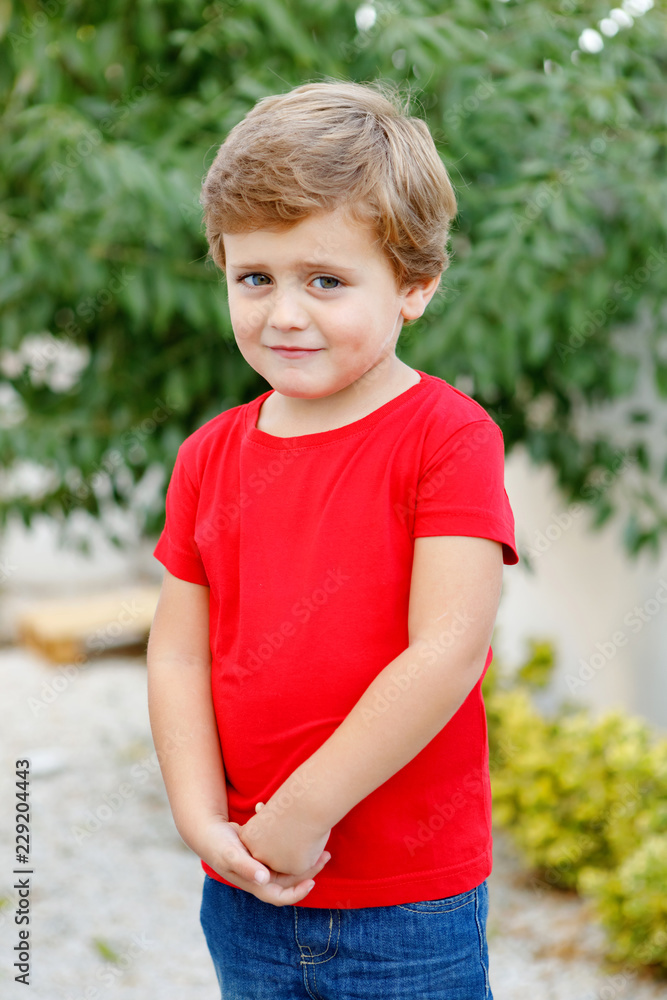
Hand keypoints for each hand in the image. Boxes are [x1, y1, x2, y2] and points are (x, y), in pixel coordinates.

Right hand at [192, 813, 330, 906]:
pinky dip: (291, 841)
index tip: (313, 882)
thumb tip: (265, 879)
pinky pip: (283, 852)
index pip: (280, 897)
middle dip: (308, 869)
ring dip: (304, 856)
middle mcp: (261, 877)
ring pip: (289, 865)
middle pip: (290, 880)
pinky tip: (299, 829)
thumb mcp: (230, 854)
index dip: (297, 893)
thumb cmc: (218, 844)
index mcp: (254, 883)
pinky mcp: (264, 851)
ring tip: (322, 843)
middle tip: (325, 855)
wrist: (209, 830)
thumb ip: (246, 866)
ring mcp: (263, 865)